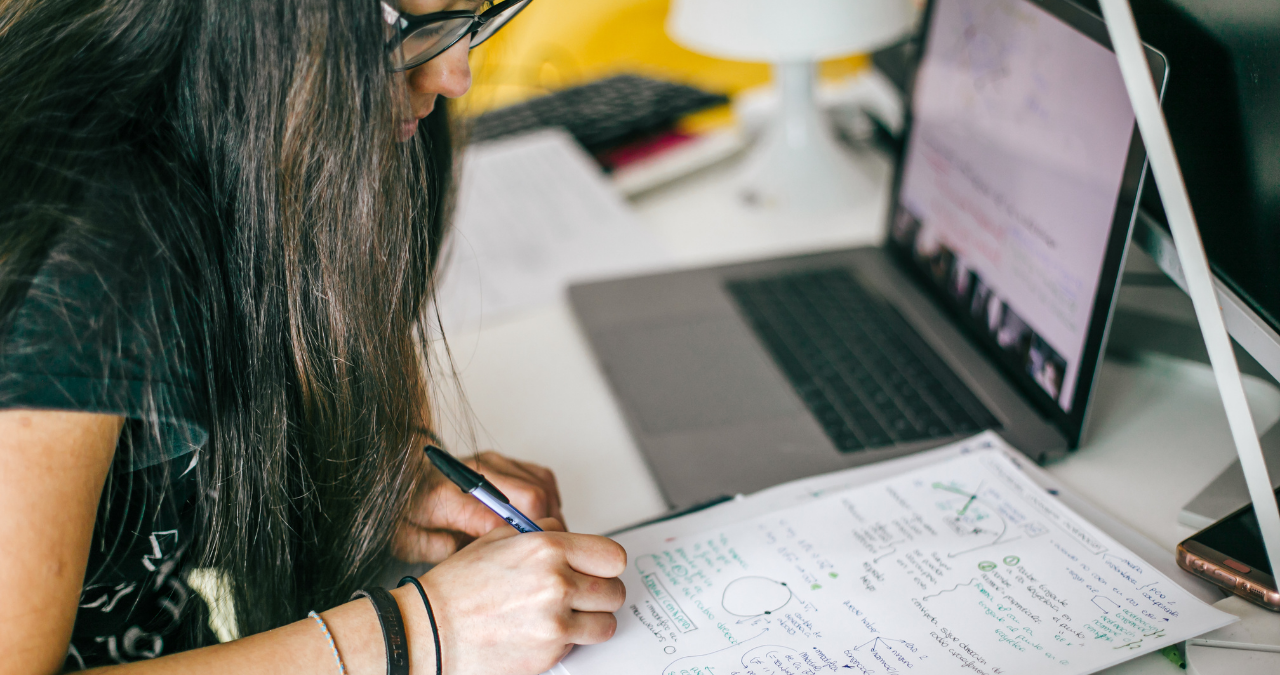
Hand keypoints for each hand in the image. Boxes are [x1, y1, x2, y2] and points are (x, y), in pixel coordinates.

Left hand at [393, 451, 563, 562]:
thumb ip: (438, 550)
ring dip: (550, 516)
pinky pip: (542, 477)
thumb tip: (473, 556)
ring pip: (542, 485)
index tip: (524, 565)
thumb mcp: (406, 542)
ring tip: (543, 543)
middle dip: (542, 531)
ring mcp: (490, 462)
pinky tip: (540, 520)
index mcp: (444, 494)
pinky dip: (550, 500)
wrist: (399, 475)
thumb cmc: (404, 513)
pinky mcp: (502, 459)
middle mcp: (473, 472)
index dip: (517, 545)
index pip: (493, 519)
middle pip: (530, 497)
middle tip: (541, 558)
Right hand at [416, 519, 626, 674]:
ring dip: (591, 621)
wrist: (430, 630)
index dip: (606, 564)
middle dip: (602, 594)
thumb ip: (541, 533)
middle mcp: (556, 583)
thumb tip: (568, 534)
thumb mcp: (496, 540)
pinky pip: (579, 645)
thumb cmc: (457, 588)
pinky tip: (543, 631)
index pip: (612, 556)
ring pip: (606, 623)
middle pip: (614, 591)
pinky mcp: (549, 652)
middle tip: (584, 595)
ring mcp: (555, 621)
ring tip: (567, 616)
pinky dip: (568, 641)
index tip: (599, 569)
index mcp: (546, 549)